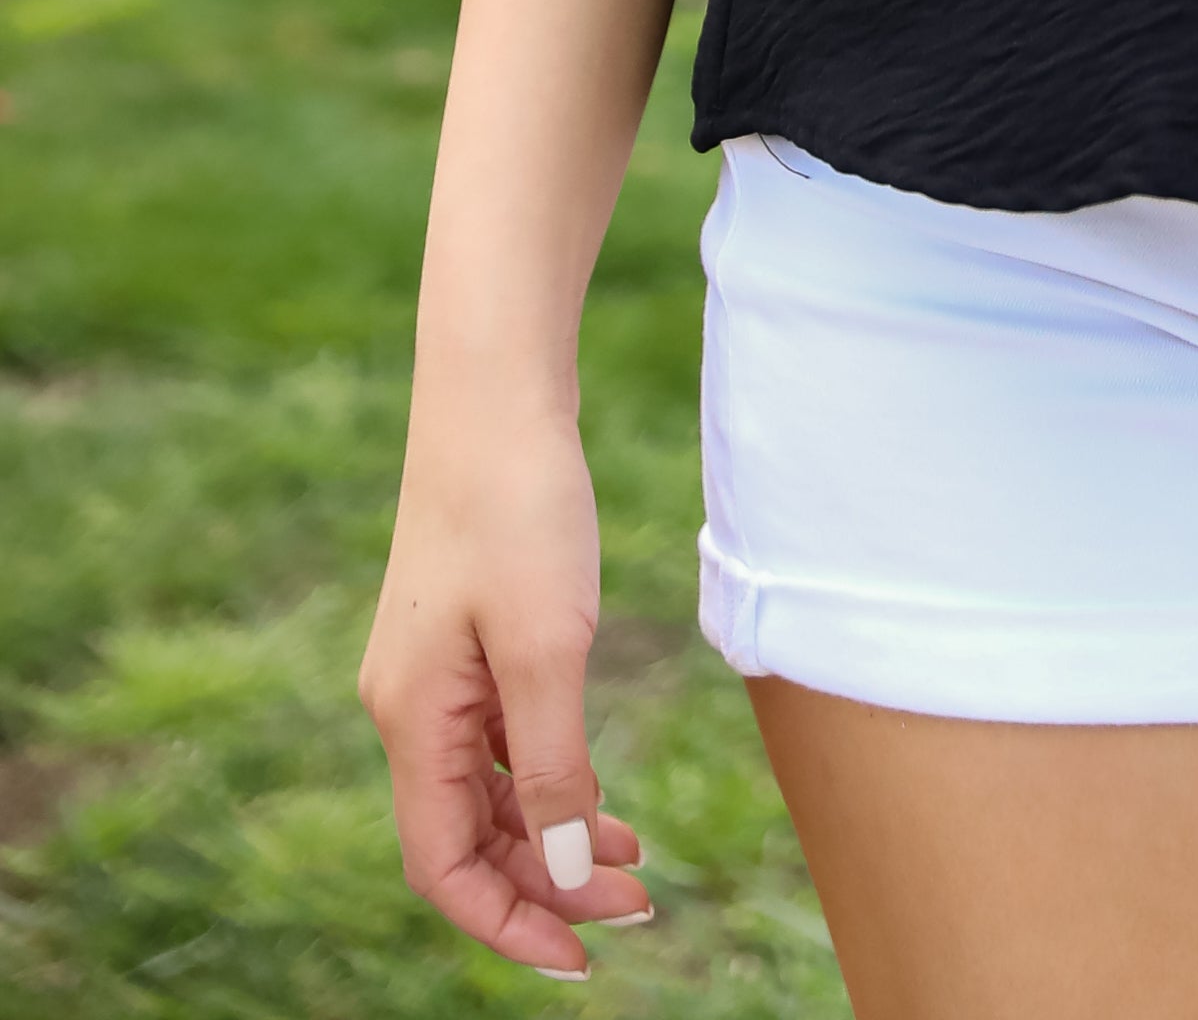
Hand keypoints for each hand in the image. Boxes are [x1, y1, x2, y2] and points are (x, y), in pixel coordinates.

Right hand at [360, 405, 651, 981]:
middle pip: (468, 838)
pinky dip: (551, 779)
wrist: (496, 390)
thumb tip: (555, 878)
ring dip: (554, 838)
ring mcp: (435, 674)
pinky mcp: (465, 640)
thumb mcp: (548, 646)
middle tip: (639, 904)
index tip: (582, 956)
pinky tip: (603, 797)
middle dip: (546, 886)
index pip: (443, 866)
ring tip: (635, 862)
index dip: (506, 924)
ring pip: (489, 795)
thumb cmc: (518, 506)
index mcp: (411, 719)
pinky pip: (500, 744)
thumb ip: (552, 769)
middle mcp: (408, 707)